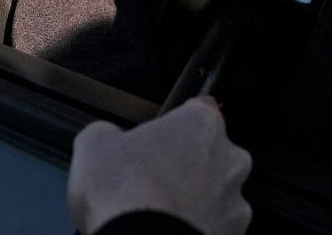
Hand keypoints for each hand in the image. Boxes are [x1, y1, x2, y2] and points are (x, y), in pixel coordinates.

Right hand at [67, 96, 252, 234]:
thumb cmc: (126, 193)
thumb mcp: (94, 143)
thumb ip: (109, 132)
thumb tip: (107, 138)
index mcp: (202, 124)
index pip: (199, 109)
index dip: (173, 125)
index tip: (156, 139)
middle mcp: (230, 160)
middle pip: (210, 155)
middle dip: (186, 166)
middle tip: (151, 180)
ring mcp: (237, 204)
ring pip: (216, 196)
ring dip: (194, 201)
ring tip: (156, 213)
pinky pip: (215, 228)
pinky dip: (196, 229)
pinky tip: (167, 231)